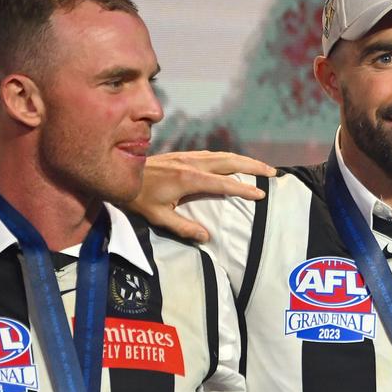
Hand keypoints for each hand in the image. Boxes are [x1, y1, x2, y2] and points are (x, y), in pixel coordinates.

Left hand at [129, 151, 274, 241]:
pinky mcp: (183, 155)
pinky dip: (229, 157)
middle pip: (229, 161)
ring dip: (244, 160)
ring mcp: (187, 157)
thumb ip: (183, 228)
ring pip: (223, 155)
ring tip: (261, 166)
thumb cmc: (137, 198)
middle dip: (253, 166)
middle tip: (272, 172)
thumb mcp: (158, 217)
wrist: (118, 174)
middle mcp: (191, 163)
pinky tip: (235, 162)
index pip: (223, 183)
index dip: (243, 188)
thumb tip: (206, 237)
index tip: (261, 193)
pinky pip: (213, 154)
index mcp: (188, 178)